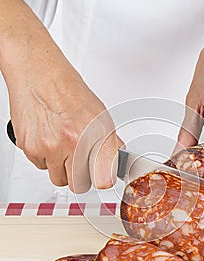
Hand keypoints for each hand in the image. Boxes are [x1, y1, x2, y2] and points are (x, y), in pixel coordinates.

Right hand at [6, 39, 120, 192]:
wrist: (40, 76)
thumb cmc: (69, 92)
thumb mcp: (100, 116)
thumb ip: (110, 143)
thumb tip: (117, 163)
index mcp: (93, 136)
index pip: (103, 180)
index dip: (102, 179)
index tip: (102, 176)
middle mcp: (72, 144)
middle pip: (78, 185)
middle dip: (80, 176)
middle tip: (79, 160)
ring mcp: (50, 148)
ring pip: (58, 178)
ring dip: (61, 167)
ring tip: (62, 146)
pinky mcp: (30, 148)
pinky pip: (40, 166)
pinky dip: (44, 157)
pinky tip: (48, 138)